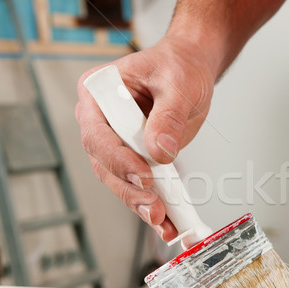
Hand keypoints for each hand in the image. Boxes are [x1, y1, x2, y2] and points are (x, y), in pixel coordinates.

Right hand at [75, 38, 214, 240]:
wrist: (190, 69)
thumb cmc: (178, 66)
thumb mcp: (178, 84)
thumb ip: (169, 116)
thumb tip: (160, 150)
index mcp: (98, 92)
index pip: (98, 133)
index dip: (118, 158)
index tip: (144, 174)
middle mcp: (100, 120)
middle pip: (104, 163)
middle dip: (130, 188)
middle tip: (155, 206)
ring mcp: (116, 141)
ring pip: (119, 180)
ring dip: (140, 202)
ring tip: (163, 221)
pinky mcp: (134, 156)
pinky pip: (138, 184)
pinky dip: (153, 203)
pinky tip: (167, 221)